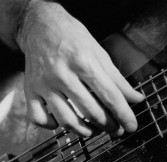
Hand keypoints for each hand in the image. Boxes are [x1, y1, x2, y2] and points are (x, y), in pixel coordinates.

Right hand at [17, 1, 144, 136]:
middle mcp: (62, 74)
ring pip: (66, 120)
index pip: (109, 96)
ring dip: (85, 131)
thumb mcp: (98, 52)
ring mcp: (44, 84)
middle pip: (90, 111)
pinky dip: (51, 126)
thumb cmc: (71, 37)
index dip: (123, 115)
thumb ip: (117, 79)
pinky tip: (62, 122)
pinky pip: (38, 118)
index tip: (131, 126)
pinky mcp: (30, 90)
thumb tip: (136, 99)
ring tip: (94, 130)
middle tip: (116, 129)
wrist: (39, 25)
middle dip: (108, 125)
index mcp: (83, 61)